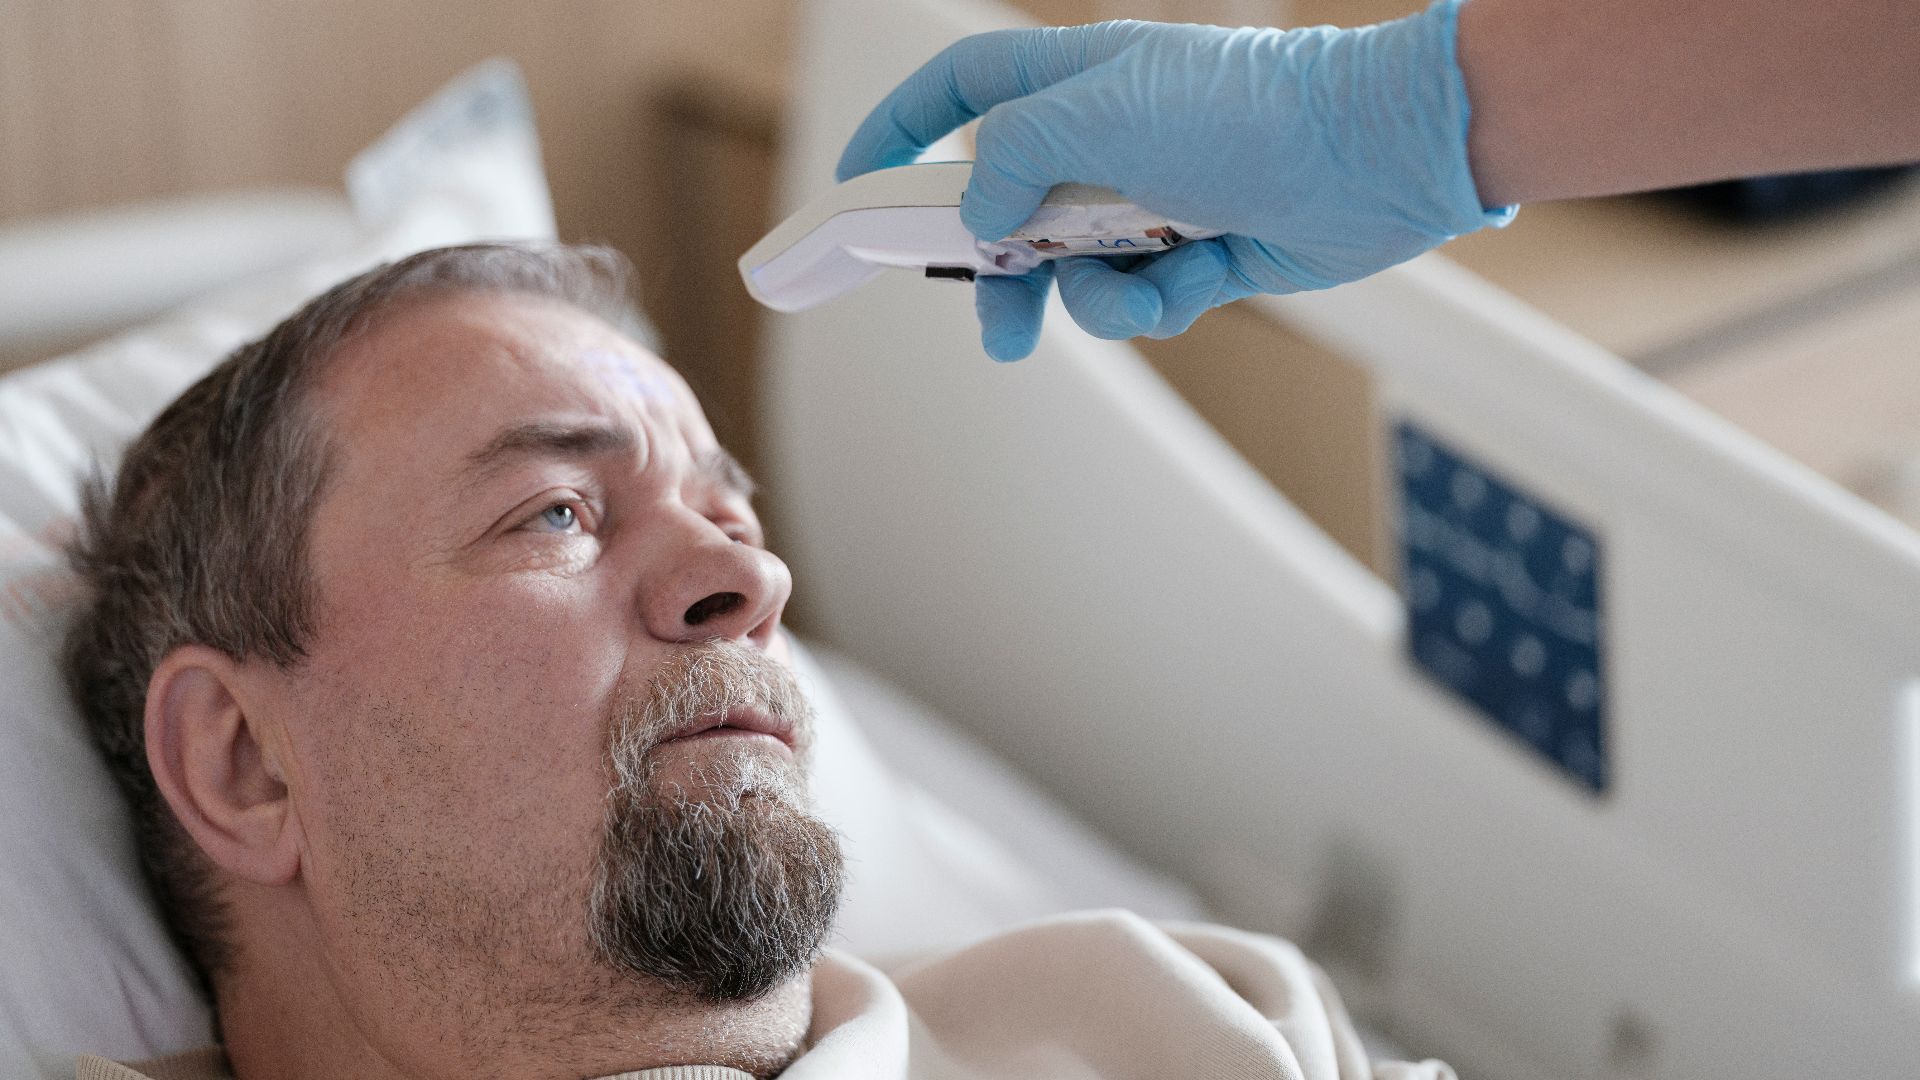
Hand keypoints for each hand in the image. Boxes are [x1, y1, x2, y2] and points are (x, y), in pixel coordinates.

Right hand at [837, 0, 1513, 360]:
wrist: (1374, 158)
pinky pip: (1138, 297)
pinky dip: (1155, 300)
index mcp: (1072, 81)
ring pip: (1072, 269)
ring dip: (1090, 297)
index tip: (860, 182)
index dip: (904, 127)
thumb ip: (1012, 156)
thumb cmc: (1246, 111)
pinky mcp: (1195, 251)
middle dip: (998, 270)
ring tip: (1124, 295)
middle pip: (1007, 207)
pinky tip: (1192, 281)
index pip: (962, 89)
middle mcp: (1104, 138)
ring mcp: (1149, 196)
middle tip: (991, 319)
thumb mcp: (1101, 115)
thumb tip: (981, 217)